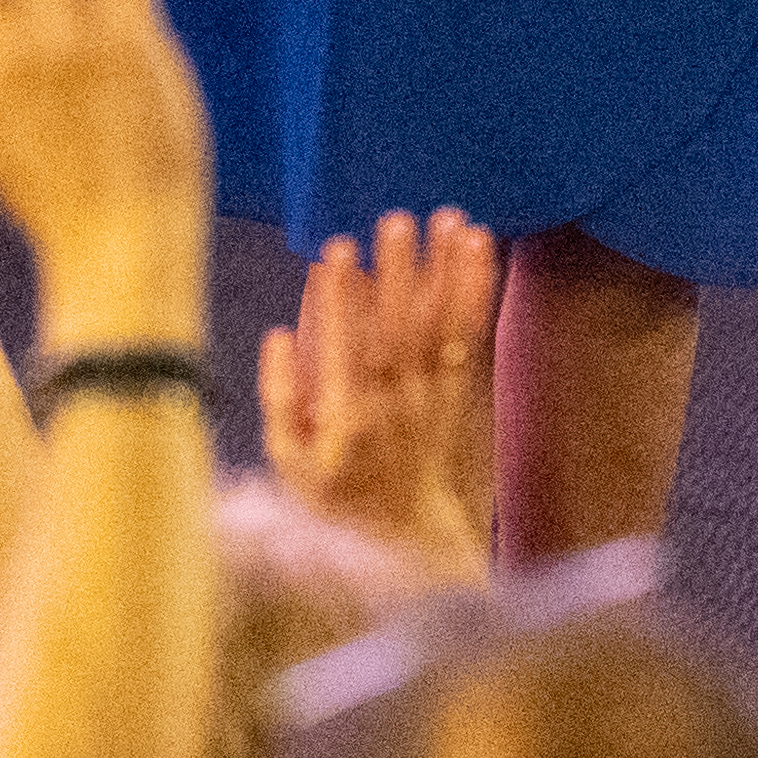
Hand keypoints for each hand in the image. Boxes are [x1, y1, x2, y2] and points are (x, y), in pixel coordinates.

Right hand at [255, 204, 498, 572]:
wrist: (408, 537)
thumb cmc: (338, 496)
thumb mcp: (289, 462)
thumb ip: (279, 398)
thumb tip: (278, 335)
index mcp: (347, 418)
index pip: (343, 349)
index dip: (340, 299)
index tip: (336, 251)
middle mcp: (394, 403)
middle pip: (398, 329)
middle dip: (397, 273)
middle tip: (395, 222)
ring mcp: (431, 395)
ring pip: (440, 325)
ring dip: (445, 270)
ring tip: (448, 219)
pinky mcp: (457, 389)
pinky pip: (469, 334)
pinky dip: (475, 289)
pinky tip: (479, 247)